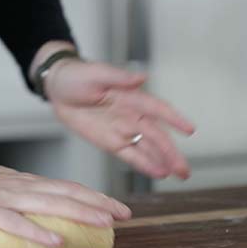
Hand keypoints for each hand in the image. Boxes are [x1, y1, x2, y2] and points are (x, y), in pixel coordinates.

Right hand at [0, 164, 130, 247]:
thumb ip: (20, 189)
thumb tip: (42, 198)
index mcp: (23, 181)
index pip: (65, 186)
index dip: (92, 195)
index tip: (115, 206)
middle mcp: (18, 184)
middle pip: (64, 192)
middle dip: (97, 203)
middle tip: (123, 214)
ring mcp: (2, 196)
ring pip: (47, 203)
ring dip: (78, 213)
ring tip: (102, 223)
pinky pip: (14, 222)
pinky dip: (37, 232)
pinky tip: (56, 241)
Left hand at [44, 56, 194, 178]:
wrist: (57, 88)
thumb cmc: (77, 76)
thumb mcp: (96, 73)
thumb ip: (119, 77)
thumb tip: (141, 77)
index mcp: (131, 96)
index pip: (157, 109)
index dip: (173, 119)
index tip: (189, 130)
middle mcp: (131, 115)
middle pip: (156, 135)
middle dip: (171, 152)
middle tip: (184, 168)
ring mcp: (122, 130)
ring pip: (147, 148)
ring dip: (163, 161)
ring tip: (178, 175)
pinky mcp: (110, 142)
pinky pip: (130, 155)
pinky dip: (144, 164)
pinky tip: (159, 172)